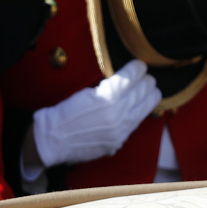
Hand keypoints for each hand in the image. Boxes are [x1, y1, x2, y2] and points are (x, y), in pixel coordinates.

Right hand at [31, 59, 161, 167]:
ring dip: (149, 97)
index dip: (137, 68)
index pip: (131, 77)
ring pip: (144, 109)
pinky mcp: (118, 142)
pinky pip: (134, 125)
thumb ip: (108, 87)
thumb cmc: (65, 112)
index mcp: (108, 97)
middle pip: (142, 92)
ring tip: (152, 91)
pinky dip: (138, 114)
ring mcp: (120, 131)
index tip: (140, 65)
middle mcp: (118, 114)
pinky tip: (139, 109)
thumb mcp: (86, 92)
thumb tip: (126, 80)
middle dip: (147, 82)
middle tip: (148, 77)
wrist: (54, 139)